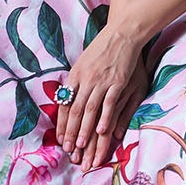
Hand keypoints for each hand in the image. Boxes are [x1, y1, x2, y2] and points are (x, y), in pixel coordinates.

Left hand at [54, 22, 148, 170]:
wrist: (123, 32)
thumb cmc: (104, 48)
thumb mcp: (84, 62)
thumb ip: (78, 82)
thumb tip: (68, 98)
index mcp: (76, 76)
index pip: (66, 104)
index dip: (63, 124)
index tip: (62, 141)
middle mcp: (86, 79)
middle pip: (76, 111)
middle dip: (72, 133)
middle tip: (70, 151)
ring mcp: (102, 80)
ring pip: (90, 109)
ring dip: (85, 130)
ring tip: (82, 146)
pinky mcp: (118, 80)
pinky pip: (109, 102)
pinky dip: (105, 117)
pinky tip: (102, 131)